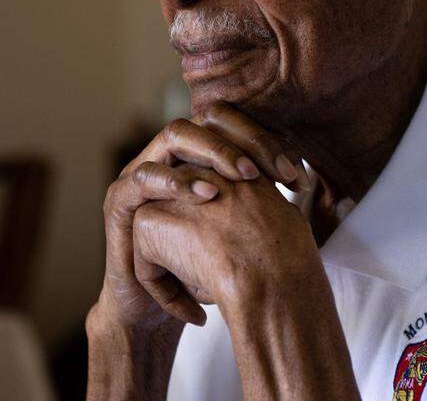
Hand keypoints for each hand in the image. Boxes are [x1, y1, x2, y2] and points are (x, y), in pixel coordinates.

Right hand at [95, 103, 311, 331]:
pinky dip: (176, 182)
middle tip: (268, 173)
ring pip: (174, 135)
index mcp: (196, 156)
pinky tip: (207, 197)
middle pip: (204, 120)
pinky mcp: (119, 199)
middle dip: (241, 141)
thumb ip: (259, 199)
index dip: (265, 140)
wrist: (156, 307)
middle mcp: (169, 155)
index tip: (296, 175)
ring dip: (211, 153)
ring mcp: (141, 171)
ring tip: (241, 180)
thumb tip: (307, 179)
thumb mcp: (236, 230)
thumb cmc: (200, 266)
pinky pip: (145, 176)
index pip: (232, 124)